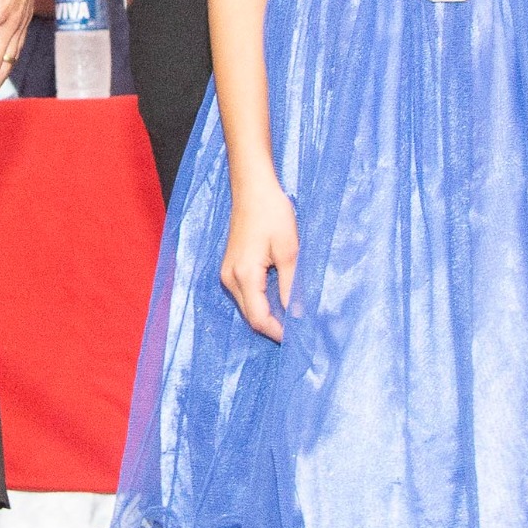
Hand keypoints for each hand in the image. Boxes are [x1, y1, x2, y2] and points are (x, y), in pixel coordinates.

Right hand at [220, 177, 300, 340]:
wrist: (252, 189)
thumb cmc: (272, 214)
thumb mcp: (289, 251)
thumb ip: (291, 285)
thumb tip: (298, 315)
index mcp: (244, 276)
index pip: (259, 318)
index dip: (278, 332)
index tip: (299, 338)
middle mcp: (230, 279)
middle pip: (251, 316)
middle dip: (273, 327)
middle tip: (299, 331)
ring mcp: (228, 273)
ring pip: (247, 307)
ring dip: (267, 315)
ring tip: (292, 318)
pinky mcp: (231, 267)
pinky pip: (245, 295)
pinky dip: (261, 302)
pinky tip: (278, 299)